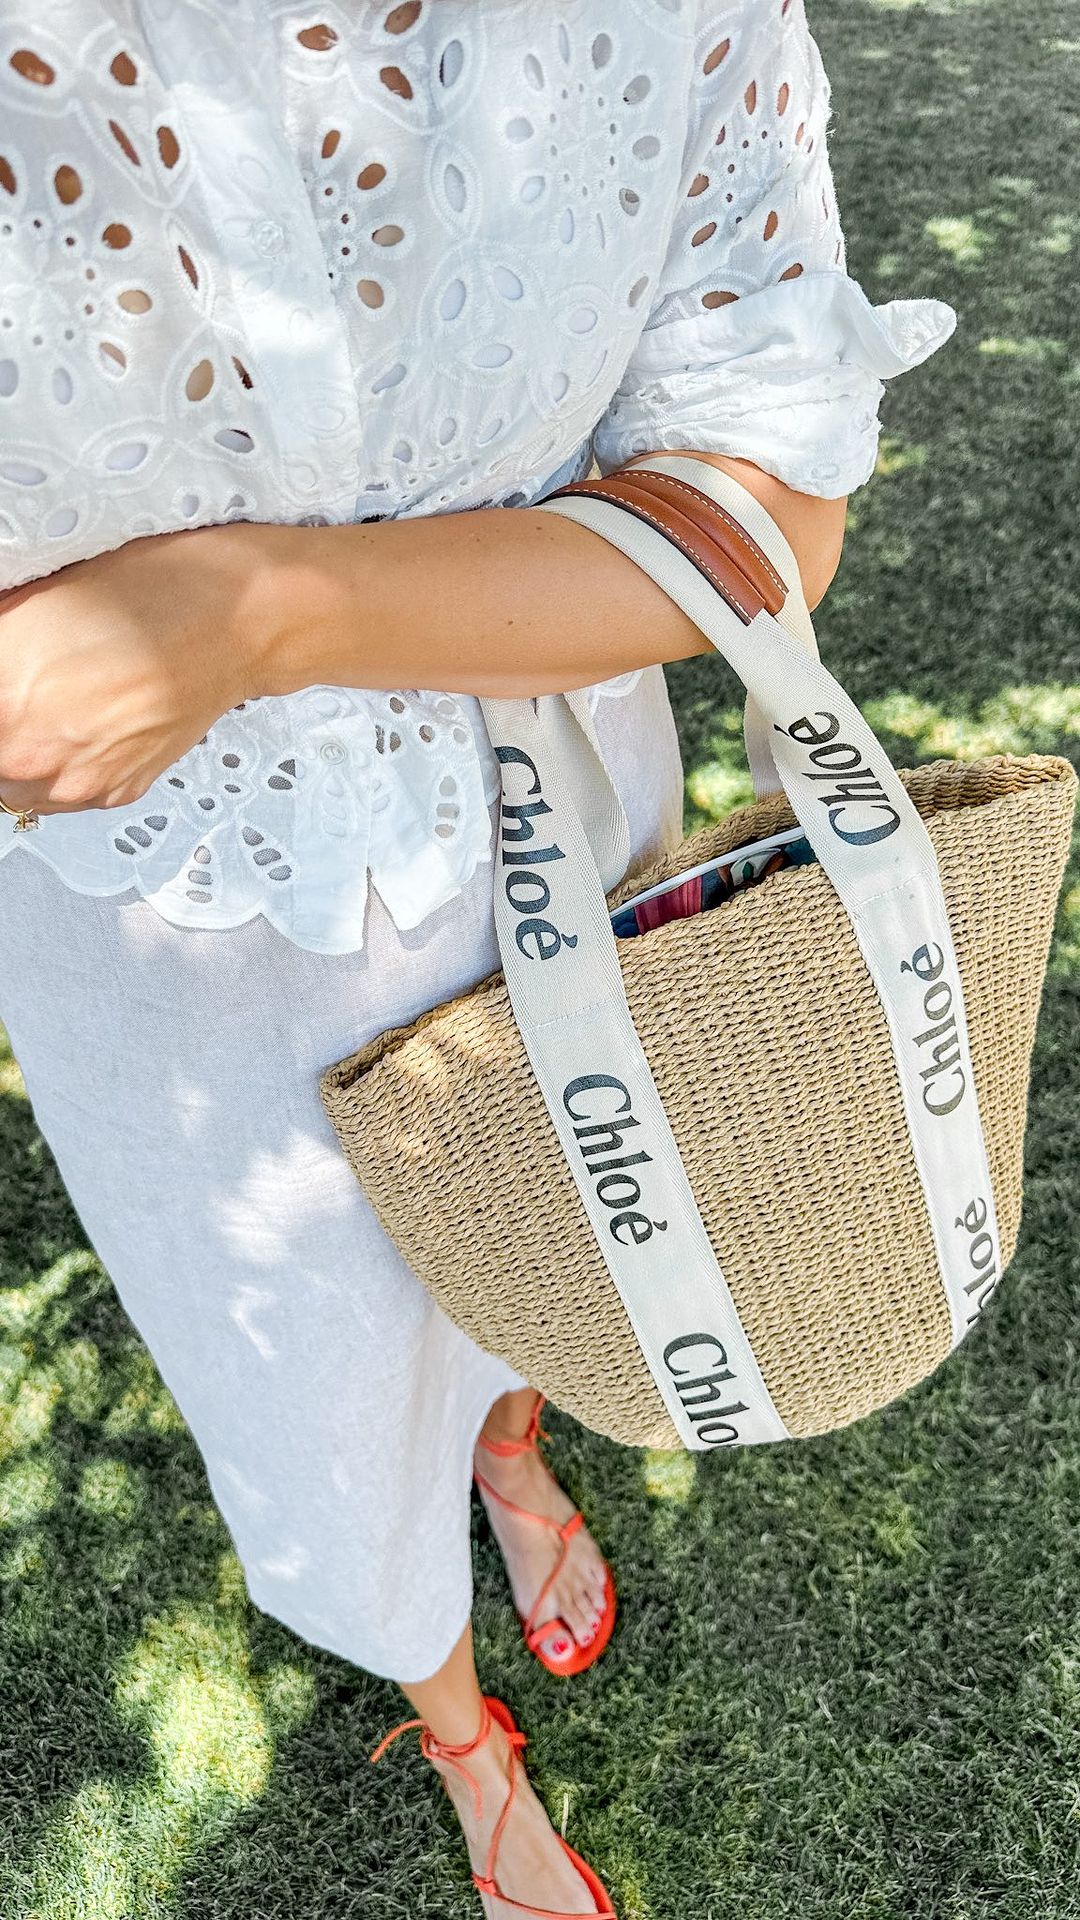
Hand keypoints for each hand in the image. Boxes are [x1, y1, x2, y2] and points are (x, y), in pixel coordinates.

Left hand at [0, 522, 273, 814]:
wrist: (232, 624)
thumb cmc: (149, 596)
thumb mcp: (31, 601)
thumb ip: (0, 638)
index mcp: (3, 701)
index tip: (6, 677)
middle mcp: (34, 755)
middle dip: (2, 723)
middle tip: (18, 693)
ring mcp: (76, 783)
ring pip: (12, 789)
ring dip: (15, 755)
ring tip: (35, 712)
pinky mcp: (113, 792)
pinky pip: (60, 793)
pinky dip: (56, 766)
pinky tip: (72, 724)